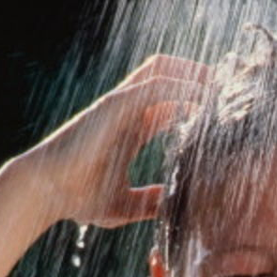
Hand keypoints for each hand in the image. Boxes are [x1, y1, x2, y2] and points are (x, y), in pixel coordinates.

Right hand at [20, 54, 208, 227]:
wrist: (46, 192)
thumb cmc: (77, 199)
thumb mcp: (125, 205)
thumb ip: (152, 200)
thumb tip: (177, 204)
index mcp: (130, 130)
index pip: (170, 104)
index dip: (197, 102)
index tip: (225, 111)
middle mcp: (127, 111)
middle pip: (169, 77)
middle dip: (199, 77)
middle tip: (230, 89)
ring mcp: (121, 104)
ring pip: (164, 71)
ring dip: (194, 73)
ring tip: (222, 84)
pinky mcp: (116, 104)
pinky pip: (157, 85)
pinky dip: (183, 86)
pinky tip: (205, 98)